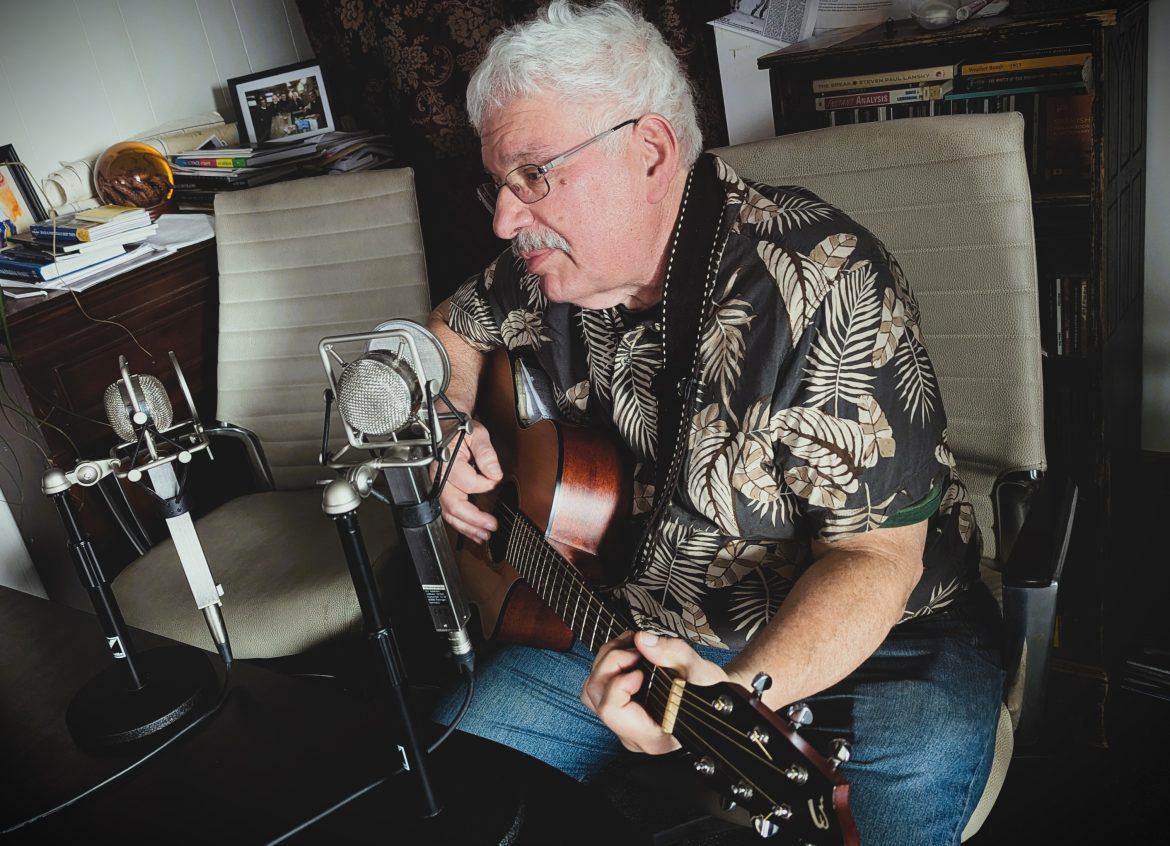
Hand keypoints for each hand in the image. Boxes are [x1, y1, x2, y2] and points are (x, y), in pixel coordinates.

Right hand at [436, 420, 501, 542]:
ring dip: (467, 527)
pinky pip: (449, 512)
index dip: (485, 484)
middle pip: (454, 505)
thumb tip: (494, 473)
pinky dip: (462, 524)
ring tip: (483, 536)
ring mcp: (439, 485)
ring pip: (449, 513)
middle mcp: (439, 476)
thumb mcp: (476, 433)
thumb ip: (486, 453)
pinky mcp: (442, 491)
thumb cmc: (460, 429)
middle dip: (474, 519)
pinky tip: (473, 531)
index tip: (495, 479)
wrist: (447, 426)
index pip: (468, 482)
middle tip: (491, 526)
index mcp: (447, 461)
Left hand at [581, 631, 729, 754]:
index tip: (639, 668)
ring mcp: (624, 723)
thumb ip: (673, 654)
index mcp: (653, 736)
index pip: (612, 711)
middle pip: (596, 696)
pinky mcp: (621, 710)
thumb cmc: (712, 694)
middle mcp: (633, 735)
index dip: (619, 683)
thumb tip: (642, 640)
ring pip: (591, 690)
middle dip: (611, 663)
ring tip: (631, 646)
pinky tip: (628, 652)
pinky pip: (598, 687)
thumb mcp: (701, 671)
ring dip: (606, 661)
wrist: (717, 701)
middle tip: (635, 648)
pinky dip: (607, 664)